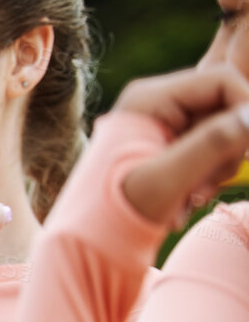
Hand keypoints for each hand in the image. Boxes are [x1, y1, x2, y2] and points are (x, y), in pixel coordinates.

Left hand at [114, 67, 248, 223]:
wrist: (89, 240)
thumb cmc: (117, 211)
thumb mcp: (168, 179)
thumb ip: (213, 144)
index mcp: (150, 98)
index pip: (223, 81)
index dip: (246, 109)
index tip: (247, 150)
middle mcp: (156, 103)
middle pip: (226, 106)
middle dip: (229, 148)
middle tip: (204, 188)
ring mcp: (162, 124)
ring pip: (222, 132)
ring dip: (217, 168)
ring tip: (190, 199)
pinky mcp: (167, 146)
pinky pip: (209, 151)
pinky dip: (206, 178)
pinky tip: (183, 203)